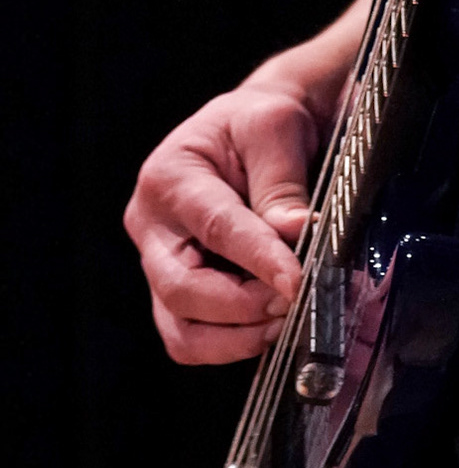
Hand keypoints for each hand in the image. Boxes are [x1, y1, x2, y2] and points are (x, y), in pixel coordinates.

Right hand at [124, 80, 320, 364]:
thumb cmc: (259, 123)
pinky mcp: (175, 291)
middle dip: (242, 306)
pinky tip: (269, 324)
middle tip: (294, 298)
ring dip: (236, 337)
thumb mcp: (275, 128)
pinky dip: (231, 343)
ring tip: (284, 317)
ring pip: (181, 329)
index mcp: (169, 177)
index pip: (215, 228)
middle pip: (183, 290)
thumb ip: (281, 185)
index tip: (297, 281)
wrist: (253, 129)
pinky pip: (192, 338)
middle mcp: (151, 226)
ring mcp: (158, 264)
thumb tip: (298, 234)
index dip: (258, 260)